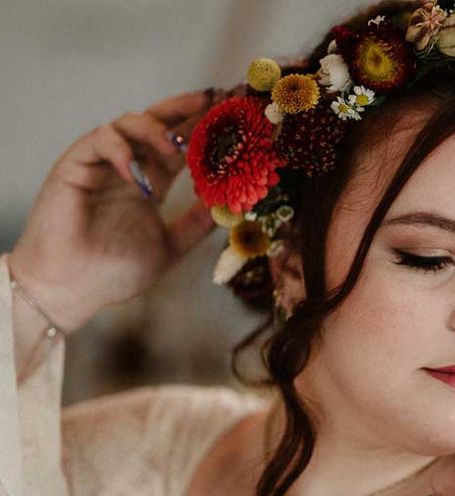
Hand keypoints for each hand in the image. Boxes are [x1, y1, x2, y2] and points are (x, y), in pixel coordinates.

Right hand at [8, 88, 227, 333]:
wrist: (75, 290)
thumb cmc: (115, 272)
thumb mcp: (169, 247)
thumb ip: (196, 226)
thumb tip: (229, 208)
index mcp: (152, 183)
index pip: (180, 147)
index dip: (204, 130)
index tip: (232, 116)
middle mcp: (130, 168)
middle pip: (158, 125)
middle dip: (185, 110)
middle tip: (213, 100)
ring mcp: (102, 165)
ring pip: (128, 124)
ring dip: (155, 129)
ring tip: (175, 146)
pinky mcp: (75, 166)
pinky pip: (98, 141)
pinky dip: (120, 149)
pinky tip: (137, 173)